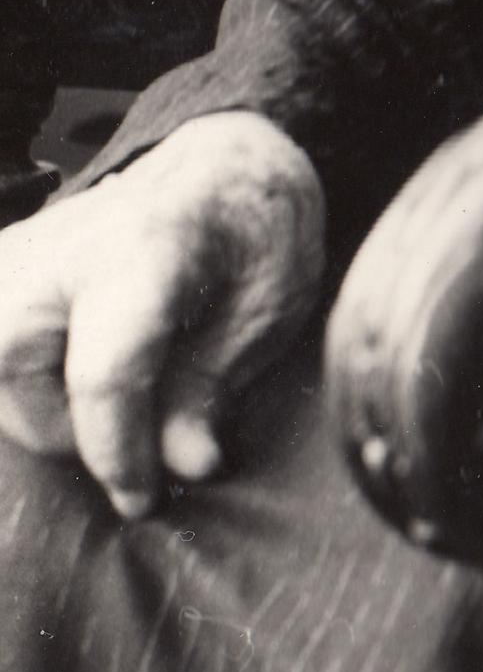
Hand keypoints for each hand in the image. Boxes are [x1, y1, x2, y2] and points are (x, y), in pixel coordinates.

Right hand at [0, 112, 324, 518]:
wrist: (219, 171)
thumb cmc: (252, 238)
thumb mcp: (267, 308)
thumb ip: (213, 386)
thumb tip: (187, 467)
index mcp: (146, 245)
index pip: (104, 373)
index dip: (120, 456)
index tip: (144, 500)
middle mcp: (65, 242)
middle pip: (16, 370)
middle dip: (68, 428)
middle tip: (133, 433)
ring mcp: (20, 249)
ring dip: (42, 408)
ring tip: (112, 399)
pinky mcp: (0, 267)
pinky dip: (26, 384)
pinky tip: (74, 376)